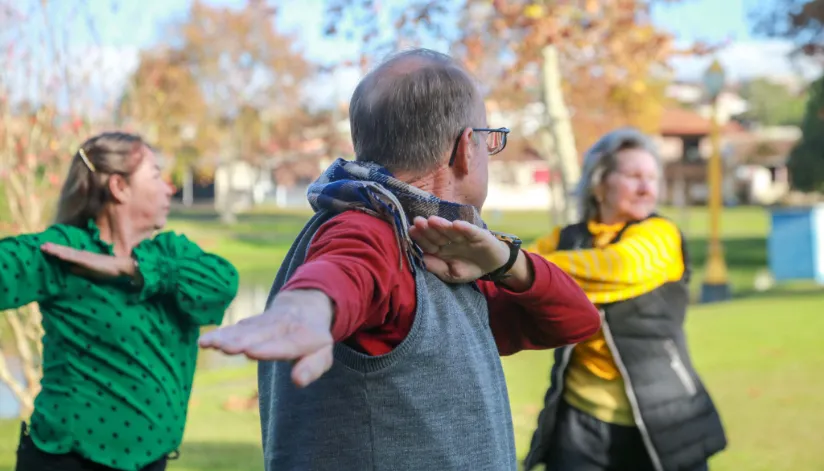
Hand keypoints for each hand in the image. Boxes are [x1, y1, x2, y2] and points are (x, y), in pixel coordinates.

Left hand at [40, 243, 133, 278]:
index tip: (45, 247)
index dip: (56, 250)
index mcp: (82, 258)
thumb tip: (68, 268)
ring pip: (67, 253)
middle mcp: (82, 256)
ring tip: (45, 247)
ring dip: (56, 250)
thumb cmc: (108, 270)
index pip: (66, 253)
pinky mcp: (88, 260)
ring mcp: (85, 257)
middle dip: (53, 248)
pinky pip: (74, 258)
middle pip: (65, 251)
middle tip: (41, 245)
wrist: (122, 268)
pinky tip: (59, 254)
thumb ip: (80, 269)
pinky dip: (66, 255)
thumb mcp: (90, 271)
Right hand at [198, 289, 334, 387]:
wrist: (305, 305)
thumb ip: (313, 367)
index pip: (286, 343)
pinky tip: (204, 341)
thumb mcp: (323, 353)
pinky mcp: (252, 322)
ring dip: (226, 336)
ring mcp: (266, 322)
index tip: (251, 352)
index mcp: (304, 336)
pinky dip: (220, 333)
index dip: (269, 348)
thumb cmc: (314, 338)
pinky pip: (236, 327)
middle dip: (243, 340)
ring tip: (208, 344)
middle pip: (261, 334)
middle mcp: (283, 326)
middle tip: (226, 347)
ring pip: (245, 330)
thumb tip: (298, 381)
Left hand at [408, 216, 509, 283]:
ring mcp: (463, 237)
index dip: (420, 238)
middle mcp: (450, 241)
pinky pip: (470, 231)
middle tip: (417, 221)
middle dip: (427, 229)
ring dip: (442, 225)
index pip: (428, 243)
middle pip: (437, 234)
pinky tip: (456, 224)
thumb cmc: (469, 268)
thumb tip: (422, 259)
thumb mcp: (452, 274)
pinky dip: (464, 228)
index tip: (411, 230)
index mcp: (440, 250)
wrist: (492, 265)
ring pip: (451, 230)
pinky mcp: (478, 235)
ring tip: (432, 220)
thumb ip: (437, 268)